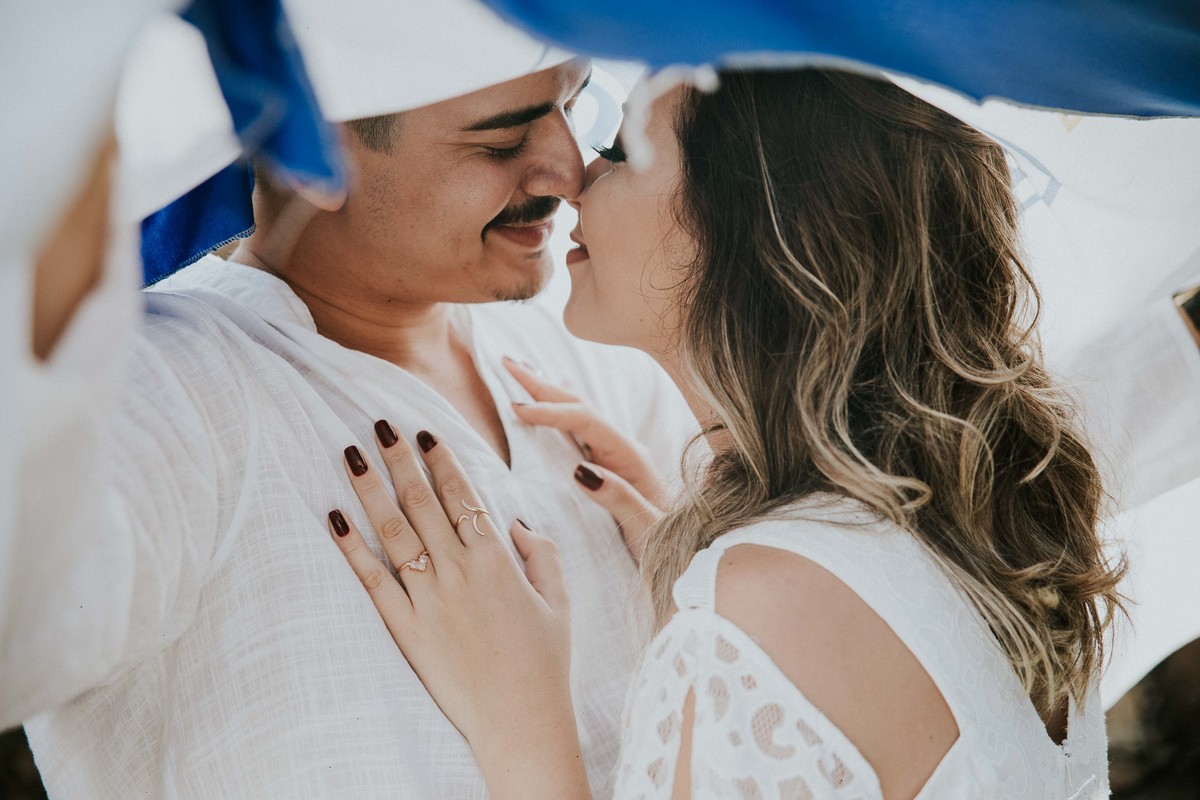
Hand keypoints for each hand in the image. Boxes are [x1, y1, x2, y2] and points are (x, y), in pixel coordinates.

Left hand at [328, 424, 589, 798]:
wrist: (521, 721)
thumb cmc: (545, 663)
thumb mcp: (560, 600)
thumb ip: (541, 553)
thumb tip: (515, 522)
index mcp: (499, 560)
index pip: (464, 496)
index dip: (441, 461)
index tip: (422, 433)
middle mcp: (461, 571)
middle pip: (423, 502)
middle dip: (400, 460)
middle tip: (379, 424)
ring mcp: (430, 600)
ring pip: (394, 531)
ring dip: (371, 489)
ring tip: (351, 454)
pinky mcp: (407, 630)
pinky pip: (373, 581)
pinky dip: (352, 548)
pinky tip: (334, 518)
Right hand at [504, 357, 664, 560]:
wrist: (692, 552)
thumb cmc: (672, 545)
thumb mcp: (648, 528)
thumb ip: (619, 498)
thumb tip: (582, 470)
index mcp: (631, 457)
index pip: (586, 421)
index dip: (551, 412)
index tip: (517, 408)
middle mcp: (623, 448)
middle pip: (580, 405)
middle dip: (542, 383)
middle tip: (507, 362)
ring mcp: (617, 454)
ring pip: (578, 411)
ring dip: (548, 389)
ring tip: (521, 368)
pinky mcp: (610, 464)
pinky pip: (581, 427)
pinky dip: (561, 406)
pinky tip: (556, 393)